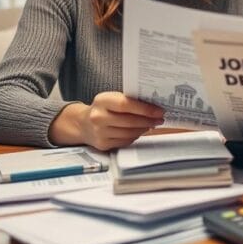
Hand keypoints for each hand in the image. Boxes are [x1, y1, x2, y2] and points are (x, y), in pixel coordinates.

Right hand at [50, 91, 164, 150]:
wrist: (83, 124)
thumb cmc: (103, 109)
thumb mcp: (111, 99)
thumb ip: (128, 100)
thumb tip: (153, 106)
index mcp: (102, 101)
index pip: (126, 104)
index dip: (144, 109)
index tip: (158, 110)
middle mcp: (98, 117)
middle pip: (130, 121)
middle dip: (148, 120)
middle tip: (159, 118)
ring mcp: (99, 132)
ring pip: (129, 133)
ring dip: (144, 129)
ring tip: (151, 124)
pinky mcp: (103, 144)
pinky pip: (125, 141)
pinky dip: (135, 136)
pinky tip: (140, 131)